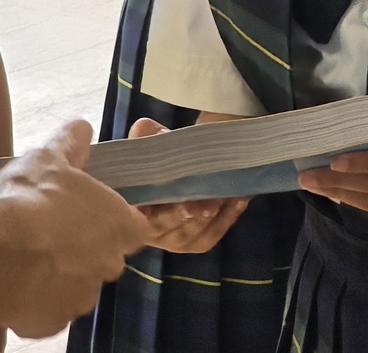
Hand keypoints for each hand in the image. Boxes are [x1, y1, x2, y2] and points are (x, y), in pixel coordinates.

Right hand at [0, 120, 150, 338]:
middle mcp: (109, 265)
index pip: (136, 227)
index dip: (118, 221)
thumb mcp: (48, 159)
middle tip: (51, 233)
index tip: (93, 215)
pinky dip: (34, 300)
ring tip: (25, 257)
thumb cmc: (31, 201)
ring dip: (59, 275)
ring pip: (77, 287)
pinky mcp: (51, 324)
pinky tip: (12, 282)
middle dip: (84, 249)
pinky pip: (48, 311)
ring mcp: (81, 298)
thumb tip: (82, 126)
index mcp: (118, 225)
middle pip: (106, 258)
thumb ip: (70, 145)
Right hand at [126, 117, 247, 252]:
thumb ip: (148, 138)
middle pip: (164, 229)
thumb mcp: (155, 145)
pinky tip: (239, 199)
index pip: (133, 217)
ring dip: (208, 218)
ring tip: (222, 198)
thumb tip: (144, 127)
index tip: (158, 204)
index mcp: (129, 209)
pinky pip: (211, 234)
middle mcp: (148, 230)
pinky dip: (226, 219)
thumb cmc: (165, 159)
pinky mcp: (196, 241)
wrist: (186, 164)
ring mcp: (173, 238)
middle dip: (183, 217)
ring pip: (190, 236)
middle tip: (200, 204)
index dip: (145, 213)